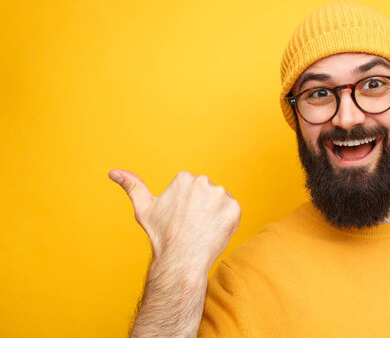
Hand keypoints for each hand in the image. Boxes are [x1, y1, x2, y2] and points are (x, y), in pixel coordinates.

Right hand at [108, 169, 240, 268]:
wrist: (181, 260)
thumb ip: (132, 186)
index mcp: (184, 178)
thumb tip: (113, 172)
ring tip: (202, 229)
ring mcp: (221, 195)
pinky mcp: (234, 208)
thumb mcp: (144, 209)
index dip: (187, 205)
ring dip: (215, 213)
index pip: (192, 188)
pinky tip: (214, 232)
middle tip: (192, 225)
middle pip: (207, 193)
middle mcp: (204, 181)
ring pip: (221, 202)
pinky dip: (227, 222)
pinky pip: (233, 212)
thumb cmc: (162, 236)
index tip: (181, 218)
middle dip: (202, 207)